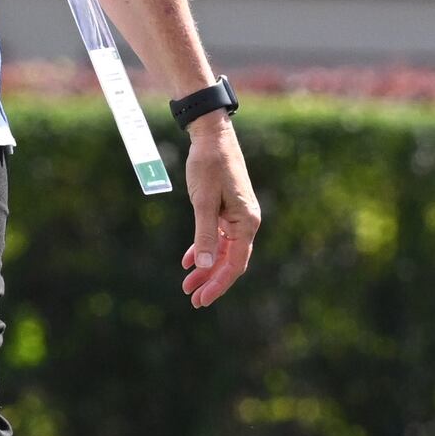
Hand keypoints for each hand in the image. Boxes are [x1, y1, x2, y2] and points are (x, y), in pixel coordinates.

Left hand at [180, 115, 260, 308]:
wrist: (212, 136)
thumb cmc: (209, 165)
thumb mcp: (203, 201)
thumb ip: (205, 234)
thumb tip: (206, 265)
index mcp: (247, 222)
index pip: (236, 263)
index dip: (218, 284)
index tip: (202, 300)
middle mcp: (246, 222)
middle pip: (230, 261)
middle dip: (211, 281)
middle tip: (192, 300)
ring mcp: (237, 216)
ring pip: (223, 251)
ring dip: (206, 268)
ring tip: (187, 285)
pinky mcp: (227, 210)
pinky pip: (217, 237)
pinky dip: (204, 249)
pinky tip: (188, 261)